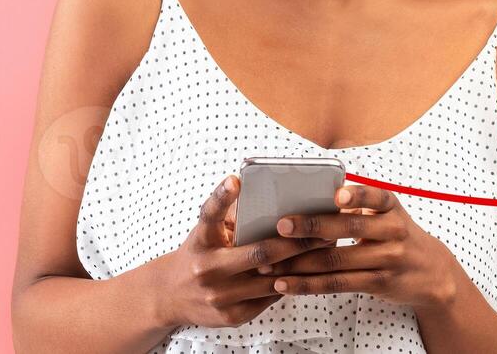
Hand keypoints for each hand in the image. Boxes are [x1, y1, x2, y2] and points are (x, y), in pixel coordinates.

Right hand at [148, 174, 339, 327]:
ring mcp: (218, 295)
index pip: (209, 215)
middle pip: (260, 253)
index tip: (236, 180)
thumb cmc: (200, 254)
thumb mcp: (207, 233)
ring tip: (326, 248)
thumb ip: (230, 216)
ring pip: (271, 279)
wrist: (169, 296)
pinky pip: (270, 297)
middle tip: (325, 229)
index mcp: (201, 241)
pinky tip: (309, 272)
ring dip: (302, 264)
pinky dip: (290, 283)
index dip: (222, 197)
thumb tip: (269, 194)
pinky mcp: (231, 315)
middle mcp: (206, 268)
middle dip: (297, 241)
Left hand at [262, 183, 460, 310]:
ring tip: (269, 264)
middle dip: (311, 227)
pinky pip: (337, 284)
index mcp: (391, 208)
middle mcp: (393, 231)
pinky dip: (308, 285)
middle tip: (281, 226)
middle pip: (349, 228)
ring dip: (299, 262)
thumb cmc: (397, 237)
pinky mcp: (379, 283)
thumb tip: (310, 201)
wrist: (431, 272)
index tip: (336, 196)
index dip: (357, 196)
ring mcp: (388, 259)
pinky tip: (285, 284)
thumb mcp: (388, 216)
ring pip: (337, 260)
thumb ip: (358, 207)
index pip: (376, 197)